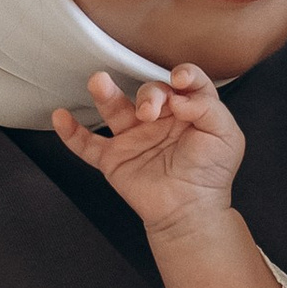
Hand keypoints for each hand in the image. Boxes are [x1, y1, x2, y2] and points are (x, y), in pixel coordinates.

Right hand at [50, 66, 244, 233]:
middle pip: (148, 92)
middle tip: (151, 110)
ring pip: (114, 109)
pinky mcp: (113, 159)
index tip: (179, 81)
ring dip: (105, 93)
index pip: (183, 82)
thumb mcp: (226, 136)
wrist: (190, 212)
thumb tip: (179, 96)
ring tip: (98, 81)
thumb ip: (209, 108)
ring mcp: (133, 138)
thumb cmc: (211, 174)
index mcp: (187, 110)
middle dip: (150, 95)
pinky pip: (87, 144)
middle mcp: (159, 119)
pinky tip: (61, 118)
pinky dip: (71, 133)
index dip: (183, 75)